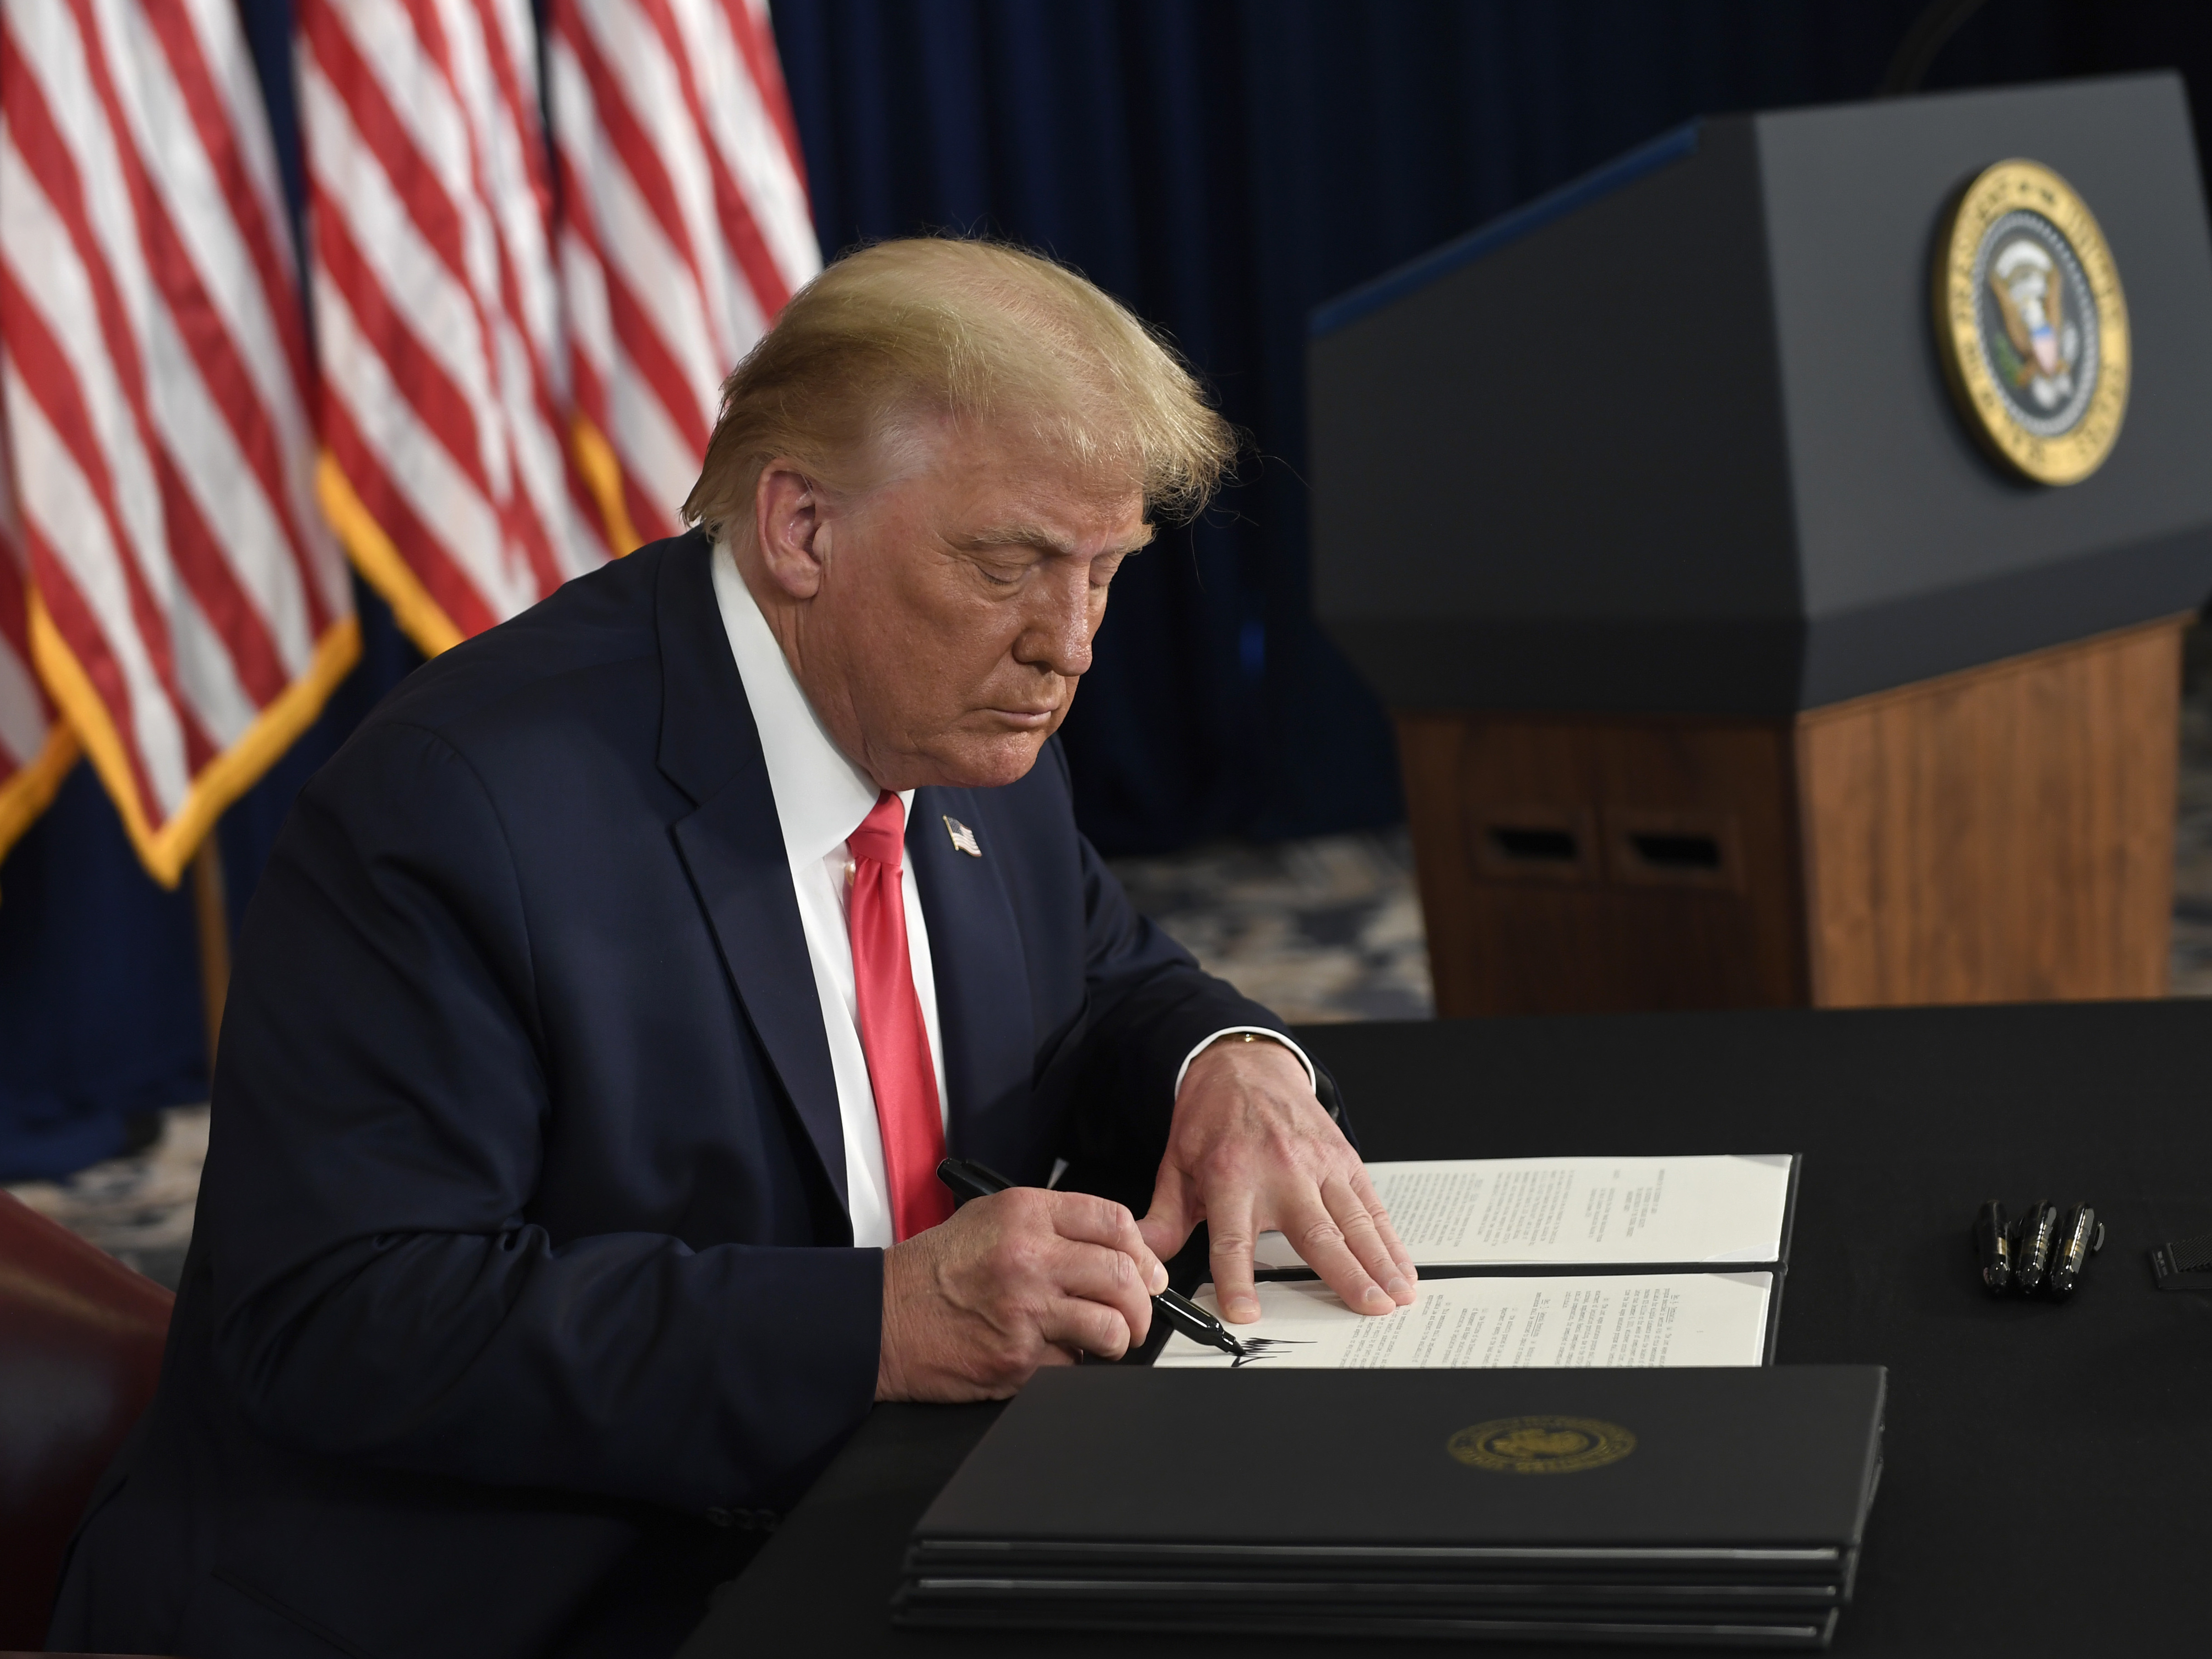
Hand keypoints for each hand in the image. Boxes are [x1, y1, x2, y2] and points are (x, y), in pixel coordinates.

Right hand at [876, 1187, 1167, 1400]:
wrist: (882, 1317)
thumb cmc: (935, 1270)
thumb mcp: (990, 1218)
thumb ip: (1052, 1224)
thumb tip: (1116, 1250)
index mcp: (1026, 1214)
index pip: (1115, 1222)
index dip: (1144, 1252)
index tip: (1148, 1271)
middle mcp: (1029, 1257)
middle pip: (1124, 1275)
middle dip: (1143, 1302)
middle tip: (1138, 1312)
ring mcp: (1025, 1311)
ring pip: (1111, 1327)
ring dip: (1118, 1339)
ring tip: (1106, 1339)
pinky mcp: (1018, 1360)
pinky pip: (1073, 1365)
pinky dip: (1072, 1365)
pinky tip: (1053, 1353)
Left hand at [1139, 1037, 1415, 1325]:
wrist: (1244, 1066)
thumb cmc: (1211, 1120)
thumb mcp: (1176, 1166)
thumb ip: (1163, 1220)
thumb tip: (1145, 1260)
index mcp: (1231, 1177)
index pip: (1233, 1239)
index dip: (1237, 1279)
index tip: (1246, 1313)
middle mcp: (1280, 1171)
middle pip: (1315, 1233)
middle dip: (1346, 1274)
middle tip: (1369, 1307)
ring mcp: (1318, 1165)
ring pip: (1354, 1221)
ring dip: (1380, 1261)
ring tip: (1397, 1296)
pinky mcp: (1344, 1159)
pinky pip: (1371, 1204)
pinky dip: (1390, 1238)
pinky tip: (1403, 1267)